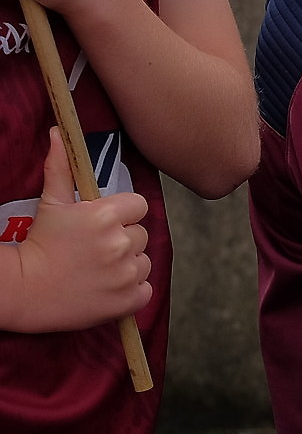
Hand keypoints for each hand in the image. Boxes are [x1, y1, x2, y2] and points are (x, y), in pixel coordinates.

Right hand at [0, 130, 150, 332]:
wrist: (24, 290)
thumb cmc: (38, 243)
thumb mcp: (50, 203)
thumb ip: (61, 168)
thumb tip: (58, 133)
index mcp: (107, 216)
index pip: (139, 206)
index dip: (122, 214)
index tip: (102, 224)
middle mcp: (122, 244)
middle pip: (141, 234)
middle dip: (123, 239)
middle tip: (93, 249)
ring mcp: (127, 274)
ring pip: (145, 261)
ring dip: (128, 265)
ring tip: (97, 268)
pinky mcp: (130, 300)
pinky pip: (145, 288)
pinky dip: (131, 290)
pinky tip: (106, 286)